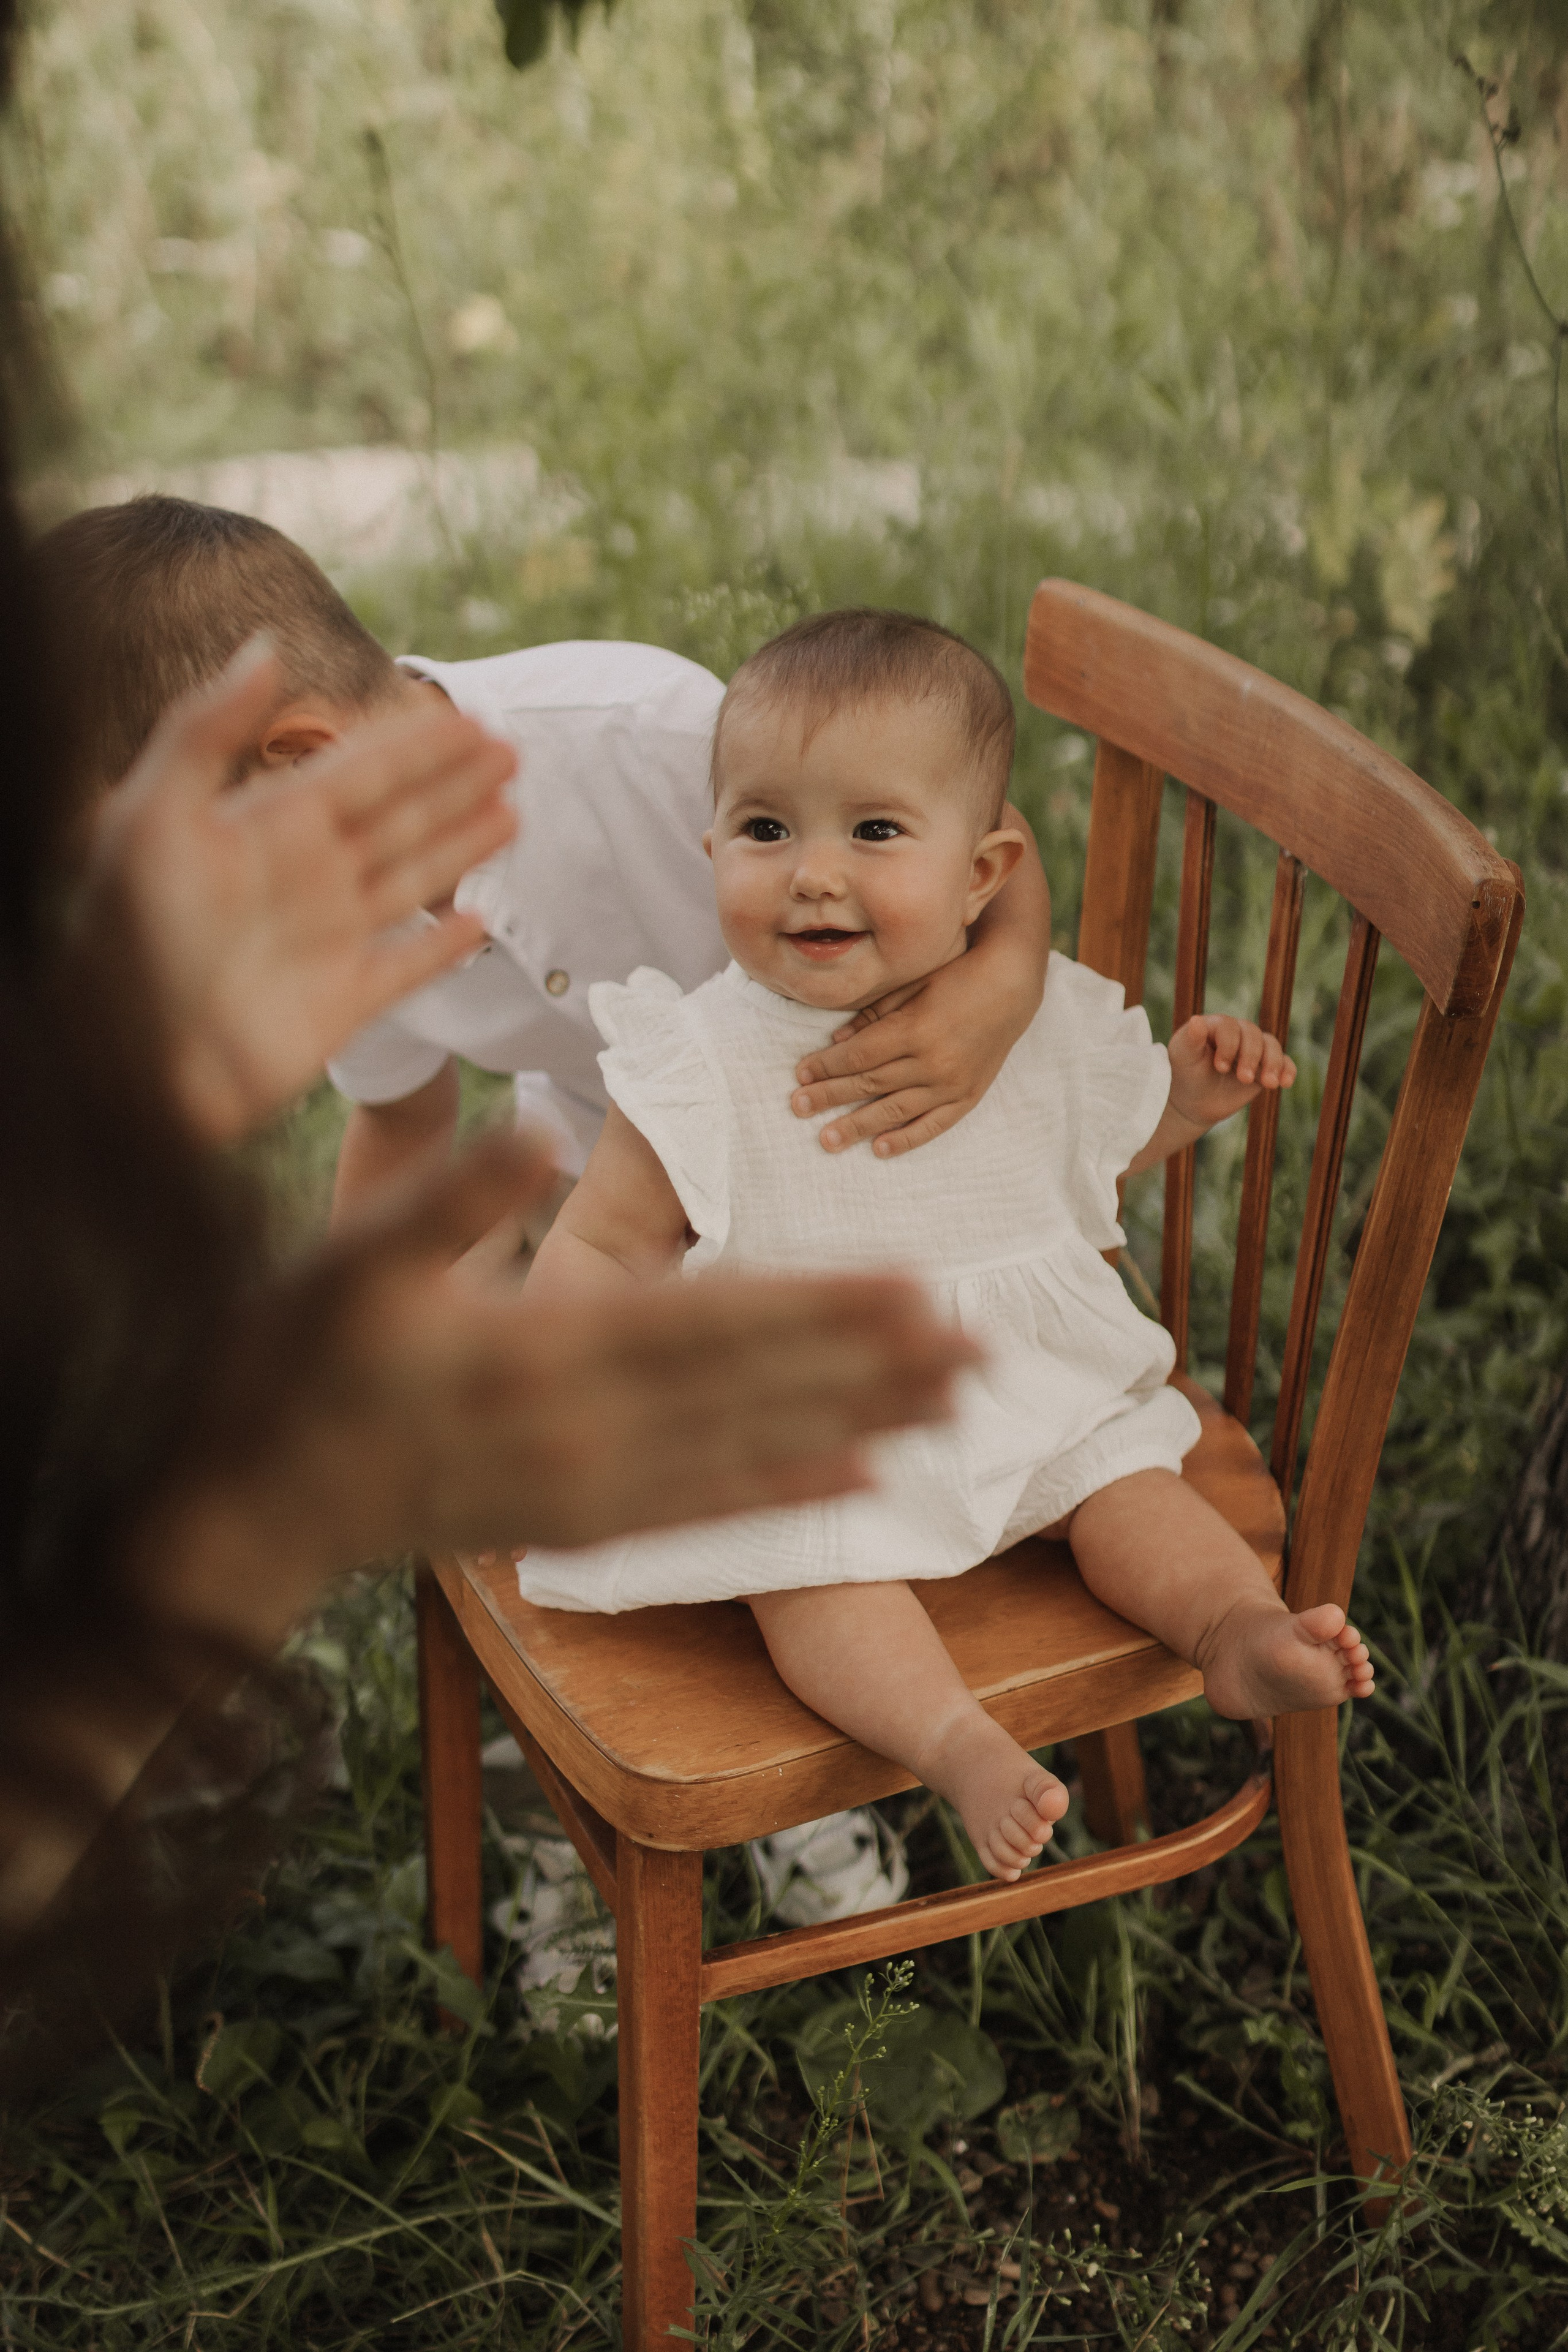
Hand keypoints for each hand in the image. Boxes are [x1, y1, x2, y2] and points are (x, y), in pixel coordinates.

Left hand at [86, 638, 516, 1142]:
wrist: (131, 1063)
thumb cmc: (128, 937)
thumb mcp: (154, 817)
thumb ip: (207, 729)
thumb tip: (269, 647)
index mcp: (269, 826)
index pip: (361, 770)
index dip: (417, 744)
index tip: (471, 718)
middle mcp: (305, 877)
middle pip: (399, 817)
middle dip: (455, 784)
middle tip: (512, 751)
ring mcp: (327, 942)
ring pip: (413, 879)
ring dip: (462, 846)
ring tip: (513, 816)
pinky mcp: (342, 1006)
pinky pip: (406, 968)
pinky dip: (442, 948)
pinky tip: (478, 924)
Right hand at [145, 1133, 978, 1645]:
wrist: (249, 1495)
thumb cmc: (294, 1357)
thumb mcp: (347, 1258)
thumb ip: (442, 1193)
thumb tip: (529, 1124)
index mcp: (539, 1349)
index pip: (710, 1320)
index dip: (818, 1305)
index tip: (914, 1288)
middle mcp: (583, 1430)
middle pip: (756, 1389)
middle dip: (872, 1366)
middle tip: (980, 1345)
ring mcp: (586, 1489)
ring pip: (751, 1452)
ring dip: (858, 1425)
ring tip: (953, 1402)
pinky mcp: (577, 1523)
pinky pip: (703, 1511)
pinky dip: (787, 1495)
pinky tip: (862, 1480)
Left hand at [790, 938, 1038, 1158]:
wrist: (1012, 988)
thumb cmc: (957, 977)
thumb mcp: (914, 983)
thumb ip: (876, 1012)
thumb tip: (837, 1041)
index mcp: (916, 1028)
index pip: (860, 1055)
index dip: (827, 1066)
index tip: (800, 1074)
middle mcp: (933, 1061)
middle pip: (870, 1083)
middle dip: (830, 1096)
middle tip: (798, 1107)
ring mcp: (952, 1083)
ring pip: (895, 1110)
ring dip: (858, 1125)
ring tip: (826, 1139)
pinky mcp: (967, 1096)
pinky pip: (933, 1125)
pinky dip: (906, 1139)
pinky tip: (879, 1149)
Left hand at [1166, 1012, 1295, 1133]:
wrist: (1195, 1102)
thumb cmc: (1185, 1075)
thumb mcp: (1182, 1059)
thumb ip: (1190, 1040)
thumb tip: (1197, 1020)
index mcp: (1216, 1026)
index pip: (1229, 1027)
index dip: (1229, 1045)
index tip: (1220, 1067)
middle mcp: (1238, 1033)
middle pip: (1253, 1034)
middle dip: (1251, 1056)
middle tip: (1243, 1079)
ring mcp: (1254, 1049)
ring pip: (1272, 1045)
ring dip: (1272, 1063)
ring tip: (1269, 1084)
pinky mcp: (1265, 1066)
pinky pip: (1285, 1062)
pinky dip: (1287, 1070)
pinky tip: (1285, 1083)